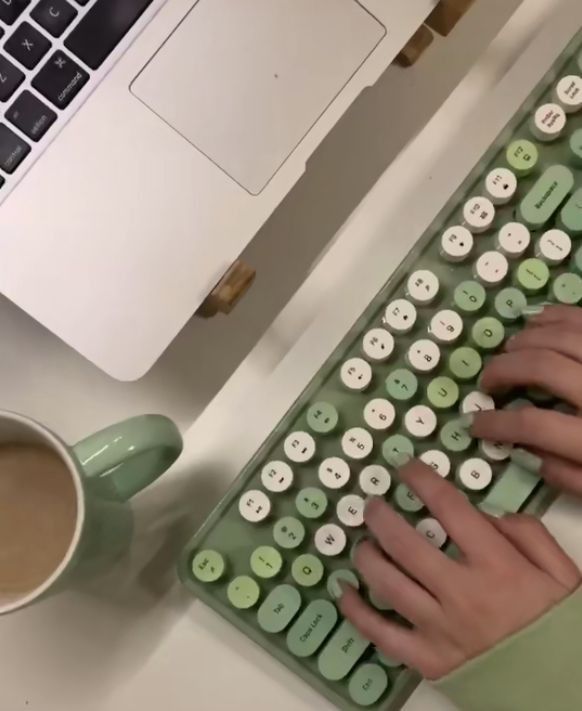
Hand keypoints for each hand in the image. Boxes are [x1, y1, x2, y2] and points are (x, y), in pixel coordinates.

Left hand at [340, 461, 579, 679]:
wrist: (562, 688)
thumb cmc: (556, 623)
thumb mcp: (560, 570)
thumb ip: (525, 532)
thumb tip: (483, 514)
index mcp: (495, 565)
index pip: (448, 508)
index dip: (421, 480)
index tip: (404, 467)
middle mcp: (461, 593)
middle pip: (405, 544)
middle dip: (381, 516)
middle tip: (371, 504)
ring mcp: (440, 629)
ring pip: (387, 583)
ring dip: (366, 556)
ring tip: (362, 541)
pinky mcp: (427, 660)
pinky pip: (381, 634)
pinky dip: (356, 610)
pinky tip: (343, 589)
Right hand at [470, 305, 581, 495]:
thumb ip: (567, 476)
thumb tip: (524, 452)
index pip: (533, 425)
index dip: (496, 424)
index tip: (474, 425)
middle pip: (543, 366)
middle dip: (504, 370)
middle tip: (488, 381)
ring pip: (563, 335)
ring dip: (528, 338)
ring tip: (510, 350)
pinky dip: (558, 314)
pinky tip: (539, 319)